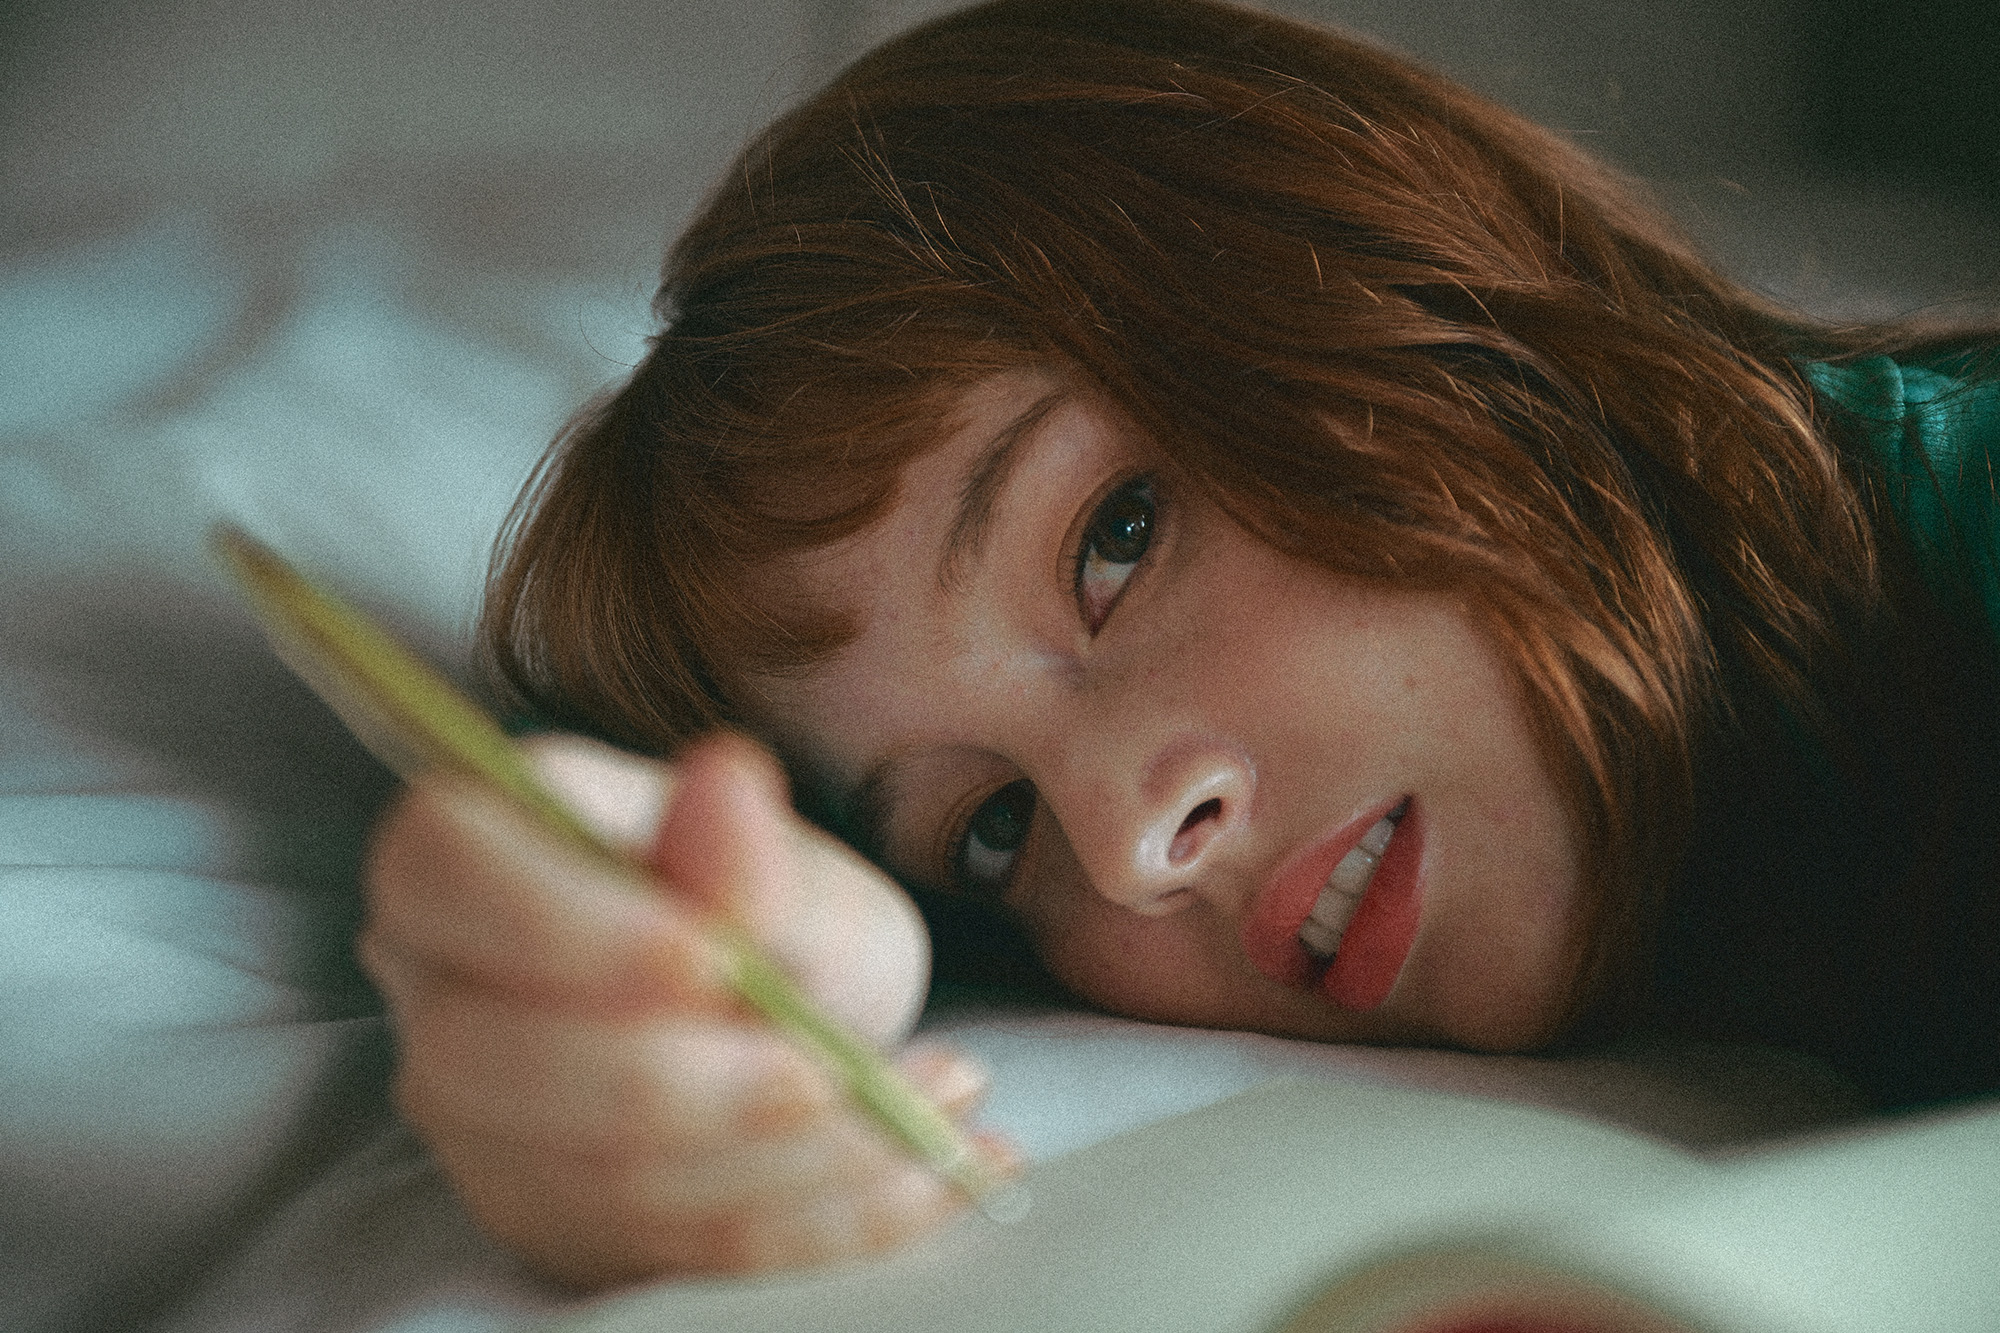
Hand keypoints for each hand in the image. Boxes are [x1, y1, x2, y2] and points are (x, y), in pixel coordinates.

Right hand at [360, 731, 1014, 1287]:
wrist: (810, 1007)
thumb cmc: (775, 907)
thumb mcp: (793, 863)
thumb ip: (750, 849)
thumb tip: (724, 783)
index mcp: (473, 858)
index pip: (444, 870)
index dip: (562, 926)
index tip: (710, 957)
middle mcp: (449, 1000)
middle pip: (493, 1063)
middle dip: (690, 1085)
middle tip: (834, 1068)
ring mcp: (493, 1135)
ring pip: (606, 1178)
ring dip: (795, 1156)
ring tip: (938, 1096)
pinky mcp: (570, 1231)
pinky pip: (692, 1250)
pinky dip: (836, 1217)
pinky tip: (938, 1171)